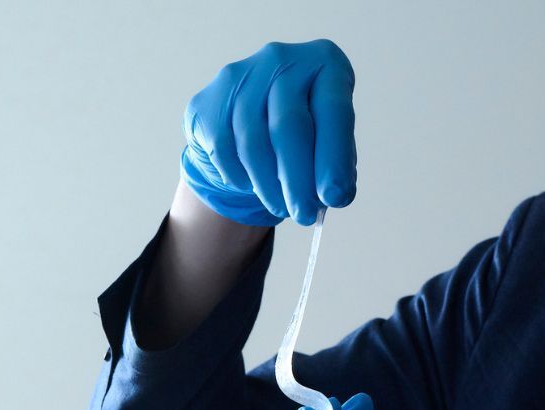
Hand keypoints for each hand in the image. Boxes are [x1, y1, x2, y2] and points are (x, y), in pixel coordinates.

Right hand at [181, 39, 356, 226]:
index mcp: (324, 64)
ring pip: (253, 141)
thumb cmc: (307, 131)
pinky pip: (223, 149)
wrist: (254, 119)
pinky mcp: (208, 101)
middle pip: (289, 125)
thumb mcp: (330, 140)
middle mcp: (281, 59)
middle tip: (305, 215)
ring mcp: (240, 76)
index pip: (334, 111)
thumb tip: (336, 195)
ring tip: (282, 208)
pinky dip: (240, 177)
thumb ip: (336, 163)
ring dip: (268, 185)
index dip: (334, 157)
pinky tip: (252, 186)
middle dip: (298, 180)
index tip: (336, 197)